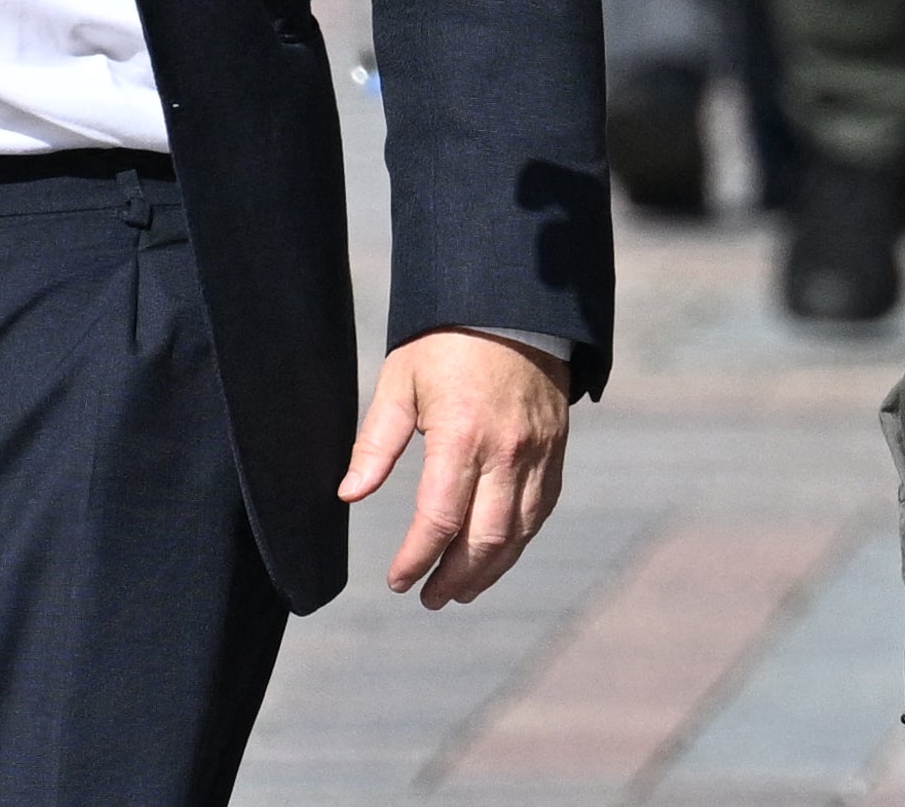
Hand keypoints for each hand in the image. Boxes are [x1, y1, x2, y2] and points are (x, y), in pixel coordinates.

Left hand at [346, 331, 569, 604]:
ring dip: (488, 571)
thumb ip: (376, 442)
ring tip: (459, 590)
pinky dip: (518, 542)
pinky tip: (497, 555)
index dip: (415, 559)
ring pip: (517, 535)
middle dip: (454, 579)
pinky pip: (540, 512)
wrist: (512, 305)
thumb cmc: (446, 341)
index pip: (438, 520)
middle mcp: (506, 452)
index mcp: (461, 435)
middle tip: (429, 598)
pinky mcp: (556, 451)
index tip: (397, 580)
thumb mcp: (400, 381)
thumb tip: (348, 494)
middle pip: (484, 540)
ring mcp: (538, 455)